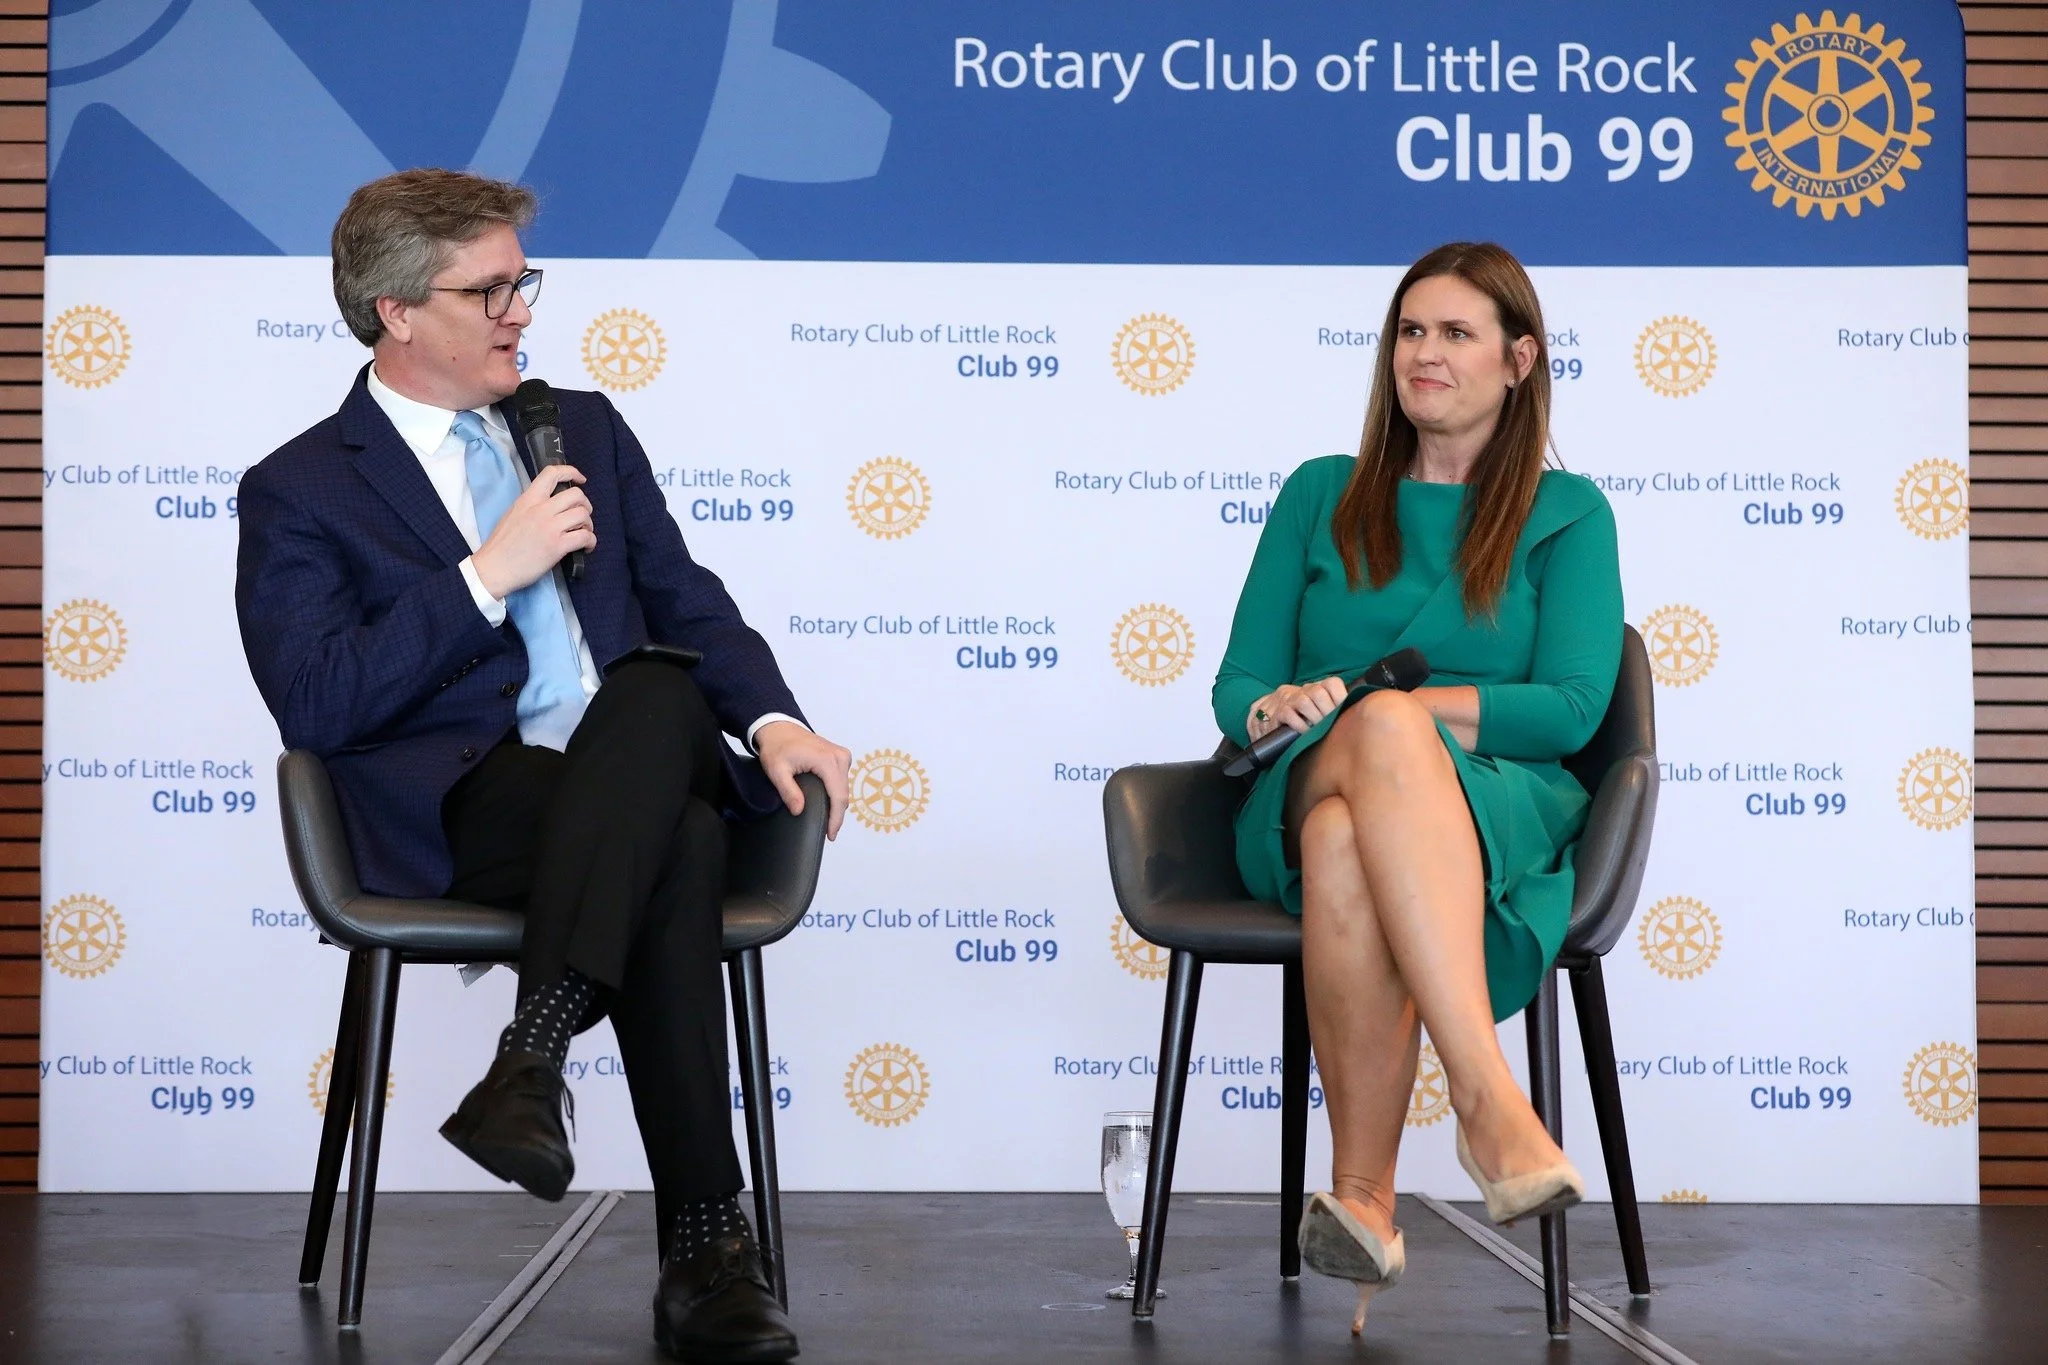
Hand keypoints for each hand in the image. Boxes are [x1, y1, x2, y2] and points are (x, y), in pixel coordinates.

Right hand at [472, 466, 595, 598]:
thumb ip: (532, 506)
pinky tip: (586, 547)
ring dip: (588, 524)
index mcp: (528, 500)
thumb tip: (551, 505)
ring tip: (582, 533)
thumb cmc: (501, 546)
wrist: (494, 567)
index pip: (551, 474)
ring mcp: (550, 527)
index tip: (580, 479)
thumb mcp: (513, 514)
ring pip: (583, 514)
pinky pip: (585, 536)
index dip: (571, 472)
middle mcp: (540, 509)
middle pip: (576, 495)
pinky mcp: (557, 546)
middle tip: (582, 516)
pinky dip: (590, 541)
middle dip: (585, 505)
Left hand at [755, 721, 851, 839]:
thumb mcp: (776, 771)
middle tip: (828, 832)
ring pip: (844, 788)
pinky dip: (836, 794)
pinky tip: (828, 804)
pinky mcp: (840, 756)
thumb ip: (788, 791)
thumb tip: (799, 810)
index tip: (830, 834)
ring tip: (827, 821)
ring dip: (837, 805)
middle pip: (843, 794)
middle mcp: (840, 757)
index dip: (835, 818)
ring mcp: (842, 755)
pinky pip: (842, 781)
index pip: (838, 796)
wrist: (779, 727)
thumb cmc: (777, 746)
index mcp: (827, 760)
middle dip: (837, 815)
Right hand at [1247, 677, 1346, 740]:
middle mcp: (1305, 690)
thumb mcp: (1324, 709)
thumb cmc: (1308, 716)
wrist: (1277, 715)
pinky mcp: (1280, 711)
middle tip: (1331, 725)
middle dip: (1327, 711)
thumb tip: (1358, 716)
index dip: (1340, 697)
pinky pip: (1289, 714)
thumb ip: (1338, 709)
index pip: (1332, 683)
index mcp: (1319, 687)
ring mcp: (1291, 699)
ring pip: (1304, 701)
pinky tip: (1304, 733)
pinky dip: (1300, 725)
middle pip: (1319, 692)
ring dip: (1314, 718)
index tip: (1343, 713)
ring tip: (1318, 730)